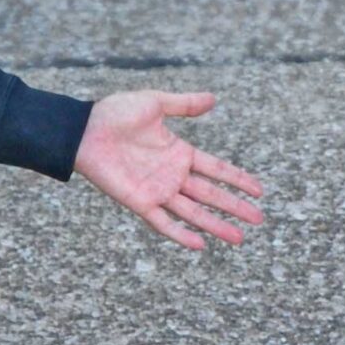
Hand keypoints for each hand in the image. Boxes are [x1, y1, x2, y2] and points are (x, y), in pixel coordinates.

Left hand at [75, 91, 265, 251]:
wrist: (84, 129)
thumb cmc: (115, 113)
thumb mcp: (155, 103)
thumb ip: (184, 105)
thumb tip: (214, 99)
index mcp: (180, 153)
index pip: (217, 169)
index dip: (238, 179)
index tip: (260, 190)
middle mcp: (173, 175)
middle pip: (212, 195)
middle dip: (235, 207)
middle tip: (259, 219)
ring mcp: (158, 190)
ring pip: (194, 212)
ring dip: (216, 225)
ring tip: (240, 238)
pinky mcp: (140, 202)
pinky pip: (163, 223)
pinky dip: (180, 234)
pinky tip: (200, 245)